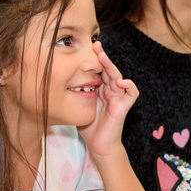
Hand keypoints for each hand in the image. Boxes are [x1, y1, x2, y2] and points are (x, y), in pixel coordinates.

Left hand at [78, 43, 138, 159]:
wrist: (99, 146)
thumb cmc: (89, 129)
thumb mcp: (78, 107)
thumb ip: (74, 96)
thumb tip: (57, 85)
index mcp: (101, 90)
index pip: (100, 71)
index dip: (96, 60)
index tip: (88, 48)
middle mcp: (111, 91)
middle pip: (109, 70)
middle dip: (103, 57)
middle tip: (96, 45)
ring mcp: (118, 98)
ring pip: (119, 76)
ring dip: (111, 66)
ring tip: (103, 57)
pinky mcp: (124, 107)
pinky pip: (132, 92)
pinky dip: (128, 85)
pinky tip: (119, 81)